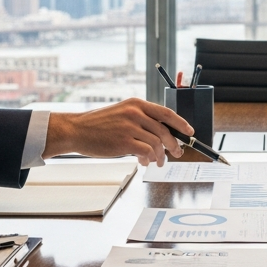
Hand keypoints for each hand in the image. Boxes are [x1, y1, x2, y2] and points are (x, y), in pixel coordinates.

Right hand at [44, 98, 192, 166]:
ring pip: (157, 143)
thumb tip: (160, 134)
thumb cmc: (97, 125)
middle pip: (165, 130)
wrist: (76, 130)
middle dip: (174, 144)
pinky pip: (146, 152)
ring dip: (160, 156)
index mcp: (136, 104)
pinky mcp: (124, 141)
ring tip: (158, 162)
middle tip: (176, 153)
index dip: (181, 123)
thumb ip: (140, 120)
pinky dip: (149, 159)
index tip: (189, 131)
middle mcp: (135, 112)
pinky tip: (145, 163)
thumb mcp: (121, 113)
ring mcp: (130, 126)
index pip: (166, 112)